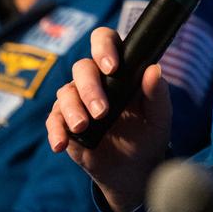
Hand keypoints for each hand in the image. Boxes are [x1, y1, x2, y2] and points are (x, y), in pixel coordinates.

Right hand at [46, 26, 172, 211]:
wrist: (133, 169)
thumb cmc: (148, 134)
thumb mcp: (159, 117)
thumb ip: (157, 93)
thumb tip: (154, 70)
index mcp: (119, 69)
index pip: (105, 41)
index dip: (104, 48)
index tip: (111, 67)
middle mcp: (95, 79)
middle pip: (82, 68)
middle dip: (90, 88)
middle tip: (102, 111)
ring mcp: (77, 100)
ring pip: (65, 92)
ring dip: (72, 109)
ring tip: (82, 127)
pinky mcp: (64, 122)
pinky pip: (53, 120)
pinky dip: (55, 130)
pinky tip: (61, 143)